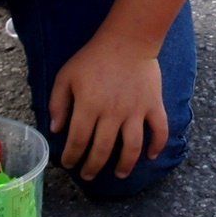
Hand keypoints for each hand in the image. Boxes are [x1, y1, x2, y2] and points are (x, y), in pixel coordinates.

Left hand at [49, 33, 167, 182]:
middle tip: (88, 176)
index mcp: (88, 106)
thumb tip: (56, 130)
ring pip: (132, 147)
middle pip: (102, 150)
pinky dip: (158, 145)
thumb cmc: (93, 58)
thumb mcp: (66, 75)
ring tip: (120, 174)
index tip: (69, 164)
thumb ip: (58, 103)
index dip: (72, 157)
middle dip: (93, 167)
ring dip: (125, 165)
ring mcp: (135, 111)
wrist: (128, 40)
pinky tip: (152, 156)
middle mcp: (112, 113)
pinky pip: (160, 130)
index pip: (77, 141)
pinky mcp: (153, 105)